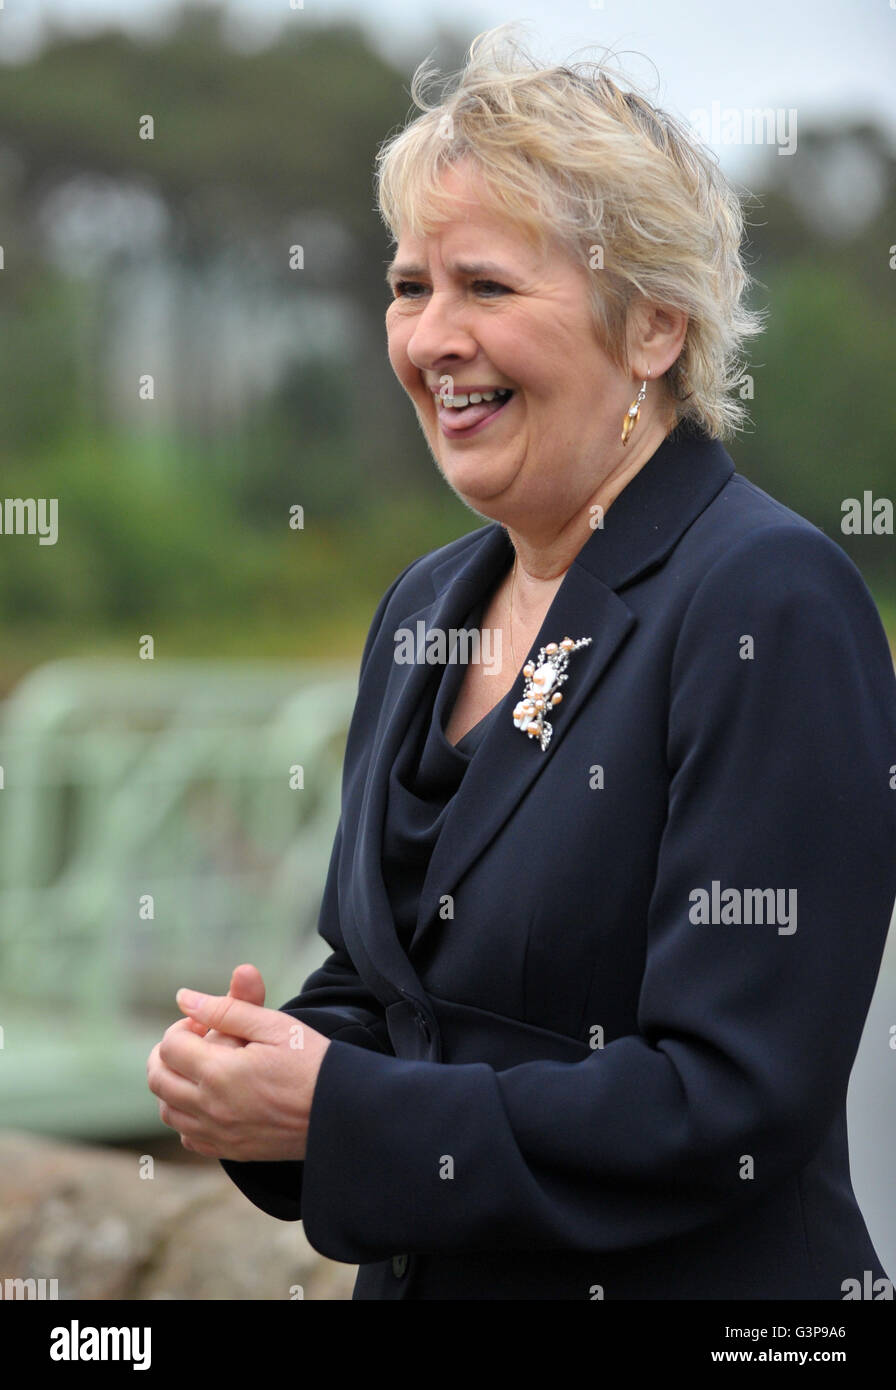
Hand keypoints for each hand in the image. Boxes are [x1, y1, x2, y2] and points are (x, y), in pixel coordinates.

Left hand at [146, 972, 328, 1160]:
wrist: (342, 1113)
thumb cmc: (312, 1062)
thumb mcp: (274, 1025)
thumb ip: (227, 1008)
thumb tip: (183, 997)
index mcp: (219, 1073)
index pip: (170, 1045)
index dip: (183, 1025)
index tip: (207, 1021)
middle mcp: (210, 1108)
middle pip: (158, 1079)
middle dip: (168, 1053)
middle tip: (195, 1039)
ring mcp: (217, 1134)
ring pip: (167, 1110)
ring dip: (173, 1084)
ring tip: (201, 1066)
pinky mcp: (229, 1151)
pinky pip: (188, 1136)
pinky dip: (186, 1116)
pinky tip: (210, 1099)